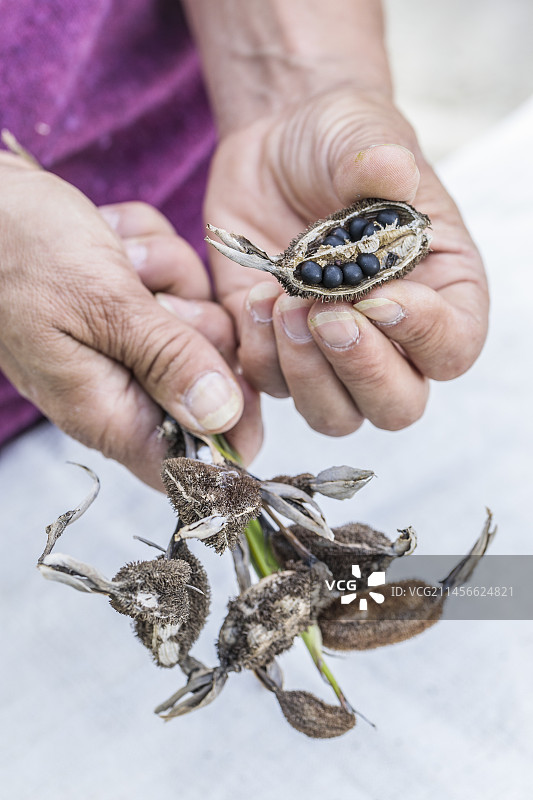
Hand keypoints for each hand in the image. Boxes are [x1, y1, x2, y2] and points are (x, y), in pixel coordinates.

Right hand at [0, 156, 260, 487]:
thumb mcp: (103, 306)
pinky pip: (177, 279)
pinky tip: (111, 241)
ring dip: (170, 276)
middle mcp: (122, 385)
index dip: (230, 435)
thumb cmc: (18, 250)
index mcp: (108, 411)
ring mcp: (127, 343)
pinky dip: (152, 252)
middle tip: (150, 299)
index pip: (187, 466)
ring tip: (117, 259)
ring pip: (200, 319)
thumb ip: (167, 360)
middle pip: (211, 383)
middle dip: (197, 326)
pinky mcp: (129, 305)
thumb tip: (223, 415)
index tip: (241, 375)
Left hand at [205, 88, 488, 434]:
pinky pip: (272, 387)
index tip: (378, 295)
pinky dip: (260, 355)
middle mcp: (392, 338)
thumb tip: (391, 173)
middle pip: (396, 405)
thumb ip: (380, 157)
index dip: (423, 336)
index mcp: (441, 291)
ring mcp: (333, 353)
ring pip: (334, 414)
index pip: (453, 348)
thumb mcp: (364, 134)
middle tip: (326, 315)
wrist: (276, 147)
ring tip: (284, 302)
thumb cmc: (339, 141)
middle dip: (361, 370)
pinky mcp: (279, 351)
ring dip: (306, 373)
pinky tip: (257, 298)